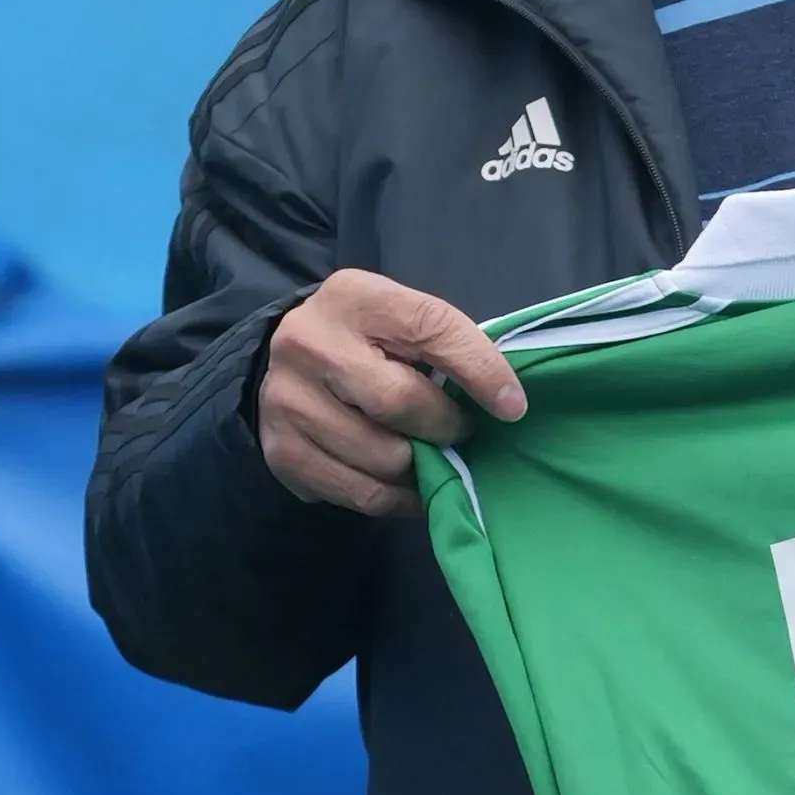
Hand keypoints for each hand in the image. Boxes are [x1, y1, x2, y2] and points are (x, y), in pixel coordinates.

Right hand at [257, 271, 525, 518]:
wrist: (290, 361)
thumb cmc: (369, 340)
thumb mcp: (404, 321)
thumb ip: (446, 346)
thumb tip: (505, 402)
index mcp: (354, 297)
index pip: (433, 328)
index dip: (481, 370)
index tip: (512, 406)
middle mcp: (309, 343)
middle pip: (399, 402)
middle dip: (445, 426)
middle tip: (460, 432)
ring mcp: (288, 400)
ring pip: (382, 457)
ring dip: (422, 467)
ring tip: (431, 456)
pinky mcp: (282, 450)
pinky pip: (360, 493)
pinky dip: (398, 498)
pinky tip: (409, 484)